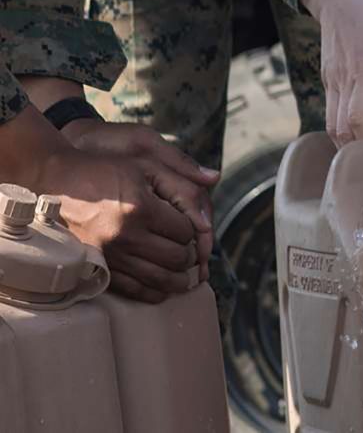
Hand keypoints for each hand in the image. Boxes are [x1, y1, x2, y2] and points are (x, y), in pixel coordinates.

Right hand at [0, 108, 206, 303]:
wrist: (53, 181)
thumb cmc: (104, 170)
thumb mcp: (144, 164)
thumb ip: (182, 176)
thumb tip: (215, 179)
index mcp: (141, 209)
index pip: (186, 232)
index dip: (194, 230)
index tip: (189, 227)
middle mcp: (126, 236)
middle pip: (177, 258)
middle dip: (190, 256)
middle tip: (191, 252)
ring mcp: (110, 256)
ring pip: (160, 280)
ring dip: (179, 280)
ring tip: (186, 274)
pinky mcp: (96, 268)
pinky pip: (134, 290)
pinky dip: (155, 292)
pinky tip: (164, 286)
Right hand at [301, 0, 362, 145]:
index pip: (359, 117)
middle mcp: (346, 78)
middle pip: (342, 130)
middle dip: (358, 152)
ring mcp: (334, 78)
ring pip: (332, 125)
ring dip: (348, 144)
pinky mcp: (328, 76)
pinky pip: (331, 111)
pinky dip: (343, 127)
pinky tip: (359, 131)